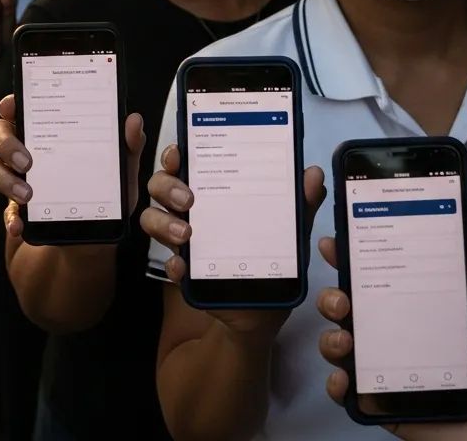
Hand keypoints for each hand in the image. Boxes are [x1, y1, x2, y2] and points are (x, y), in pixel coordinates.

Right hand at [0, 94, 146, 242]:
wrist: (89, 246)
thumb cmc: (103, 199)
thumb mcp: (121, 175)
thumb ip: (127, 148)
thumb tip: (134, 120)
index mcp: (49, 133)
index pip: (23, 108)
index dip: (12, 102)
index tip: (13, 105)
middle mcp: (26, 151)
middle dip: (6, 142)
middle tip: (27, 161)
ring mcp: (15, 180)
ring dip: (3, 178)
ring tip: (27, 195)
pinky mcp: (13, 210)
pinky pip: (0, 208)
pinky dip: (9, 217)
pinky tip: (20, 226)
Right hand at [141, 144, 325, 336]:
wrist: (262, 313)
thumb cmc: (270, 258)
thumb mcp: (290, 231)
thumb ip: (300, 204)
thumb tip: (314, 174)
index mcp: (212, 190)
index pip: (186, 162)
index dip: (174, 154)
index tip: (178, 153)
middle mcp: (190, 210)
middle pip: (160, 185)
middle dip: (167, 186)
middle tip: (188, 199)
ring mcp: (183, 240)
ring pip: (153, 219)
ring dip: (164, 223)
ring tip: (188, 235)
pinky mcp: (183, 272)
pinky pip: (167, 263)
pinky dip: (173, 264)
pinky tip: (183, 268)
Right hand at [316, 228, 466, 440]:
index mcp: (417, 308)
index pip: (378, 275)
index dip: (351, 256)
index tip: (333, 242)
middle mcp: (394, 333)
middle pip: (348, 306)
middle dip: (331, 295)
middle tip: (340, 297)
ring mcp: (383, 368)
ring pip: (339, 344)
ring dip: (330, 337)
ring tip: (345, 340)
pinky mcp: (380, 403)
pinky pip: (347, 392)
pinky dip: (336, 384)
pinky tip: (344, 380)